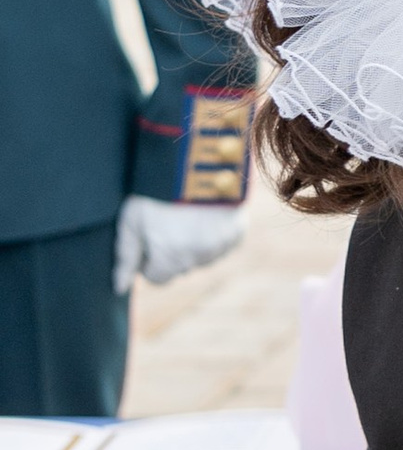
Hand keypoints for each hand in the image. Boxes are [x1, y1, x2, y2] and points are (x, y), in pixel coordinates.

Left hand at [114, 198, 246, 295]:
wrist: (197, 161)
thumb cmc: (157, 190)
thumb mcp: (131, 221)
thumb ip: (125, 257)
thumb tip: (119, 288)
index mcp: (169, 258)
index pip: (156, 278)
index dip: (149, 259)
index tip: (149, 236)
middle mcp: (196, 258)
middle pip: (179, 268)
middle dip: (172, 251)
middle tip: (167, 220)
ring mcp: (220, 246)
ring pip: (201, 257)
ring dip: (194, 244)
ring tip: (187, 214)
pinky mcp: (237, 233)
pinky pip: (221, 245)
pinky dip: (213, 234)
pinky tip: (205, 213)